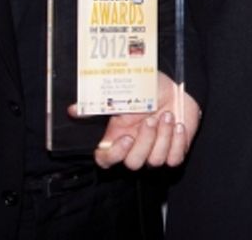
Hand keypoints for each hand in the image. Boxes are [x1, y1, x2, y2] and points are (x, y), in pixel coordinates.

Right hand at [80, 72, 200, 169]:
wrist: (177, 87)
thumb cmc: (149, 89)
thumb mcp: (125, 91)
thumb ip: (101, 103)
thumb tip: (72, 109)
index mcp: (118, 135)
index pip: (106, 159)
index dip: (114, 155)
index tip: (127, 138)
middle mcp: (135, 147)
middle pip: (133, 163)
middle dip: (145, 141)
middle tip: (152, 118)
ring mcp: (154, 151)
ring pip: (155, 161)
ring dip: (163, 136)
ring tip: (168, 115)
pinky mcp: (174, 152)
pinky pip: (174, 160)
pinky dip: (177, 142)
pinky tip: (179, 125)